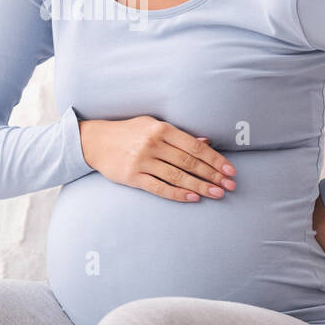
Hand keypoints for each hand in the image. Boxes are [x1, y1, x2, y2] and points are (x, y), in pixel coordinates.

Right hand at [77, 116, 235, 202]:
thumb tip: (206, 142)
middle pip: (189, 162)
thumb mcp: (153, 126)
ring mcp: (142, 161)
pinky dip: (178, 194)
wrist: (95, 141)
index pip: (194, 146)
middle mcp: (153, 144)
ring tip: (217, 193)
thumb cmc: (129, 132)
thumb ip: (179, 135)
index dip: (214, 159)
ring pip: (177, 177)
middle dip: (212, 175)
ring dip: (200, 186)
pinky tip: (193, 198)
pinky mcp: (133, 177)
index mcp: (161, 129)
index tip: (229, 169)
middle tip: (230, 185)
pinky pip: (159, 188)